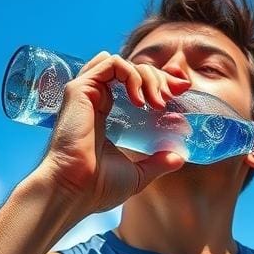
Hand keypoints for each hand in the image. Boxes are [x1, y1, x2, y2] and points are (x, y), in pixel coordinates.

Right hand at [33, 51, 192, 213]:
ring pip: (122, 62)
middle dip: (158, 78)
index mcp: (107, 115)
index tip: (178, 93)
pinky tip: (140, 100)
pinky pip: (110, 63)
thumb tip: (179, 158)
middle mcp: (95, 100)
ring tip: (157, 102)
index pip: (133, 84)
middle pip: (131, 70)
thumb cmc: (98, 187)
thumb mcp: (137, 173)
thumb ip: (158, 162)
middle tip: (171, 98)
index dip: (158, 83)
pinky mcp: (80, 89)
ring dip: (146, 75)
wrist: (75, 191)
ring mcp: (87, 93)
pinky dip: (131, 75)